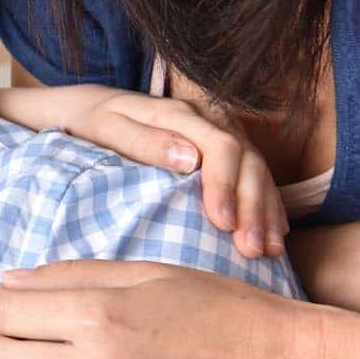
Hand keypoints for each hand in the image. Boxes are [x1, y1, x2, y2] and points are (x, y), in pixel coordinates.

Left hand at [0, 85, 286, 257]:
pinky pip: (255, 176)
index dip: (226, 185)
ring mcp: (219, 134)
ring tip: (269, 250)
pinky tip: (274, 234)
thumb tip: (189, 157)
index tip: (222, 223)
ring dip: (265, 211)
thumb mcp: (107, 129)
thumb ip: (145, 142)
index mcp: (181, 114)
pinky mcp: (222, 151)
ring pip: (257, 169)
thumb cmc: (92, 123)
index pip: (220, 146)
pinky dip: (267, 206)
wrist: (85, 108)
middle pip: (247, 160)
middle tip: (251, 248)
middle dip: (253, 206)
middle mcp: (208, 120)